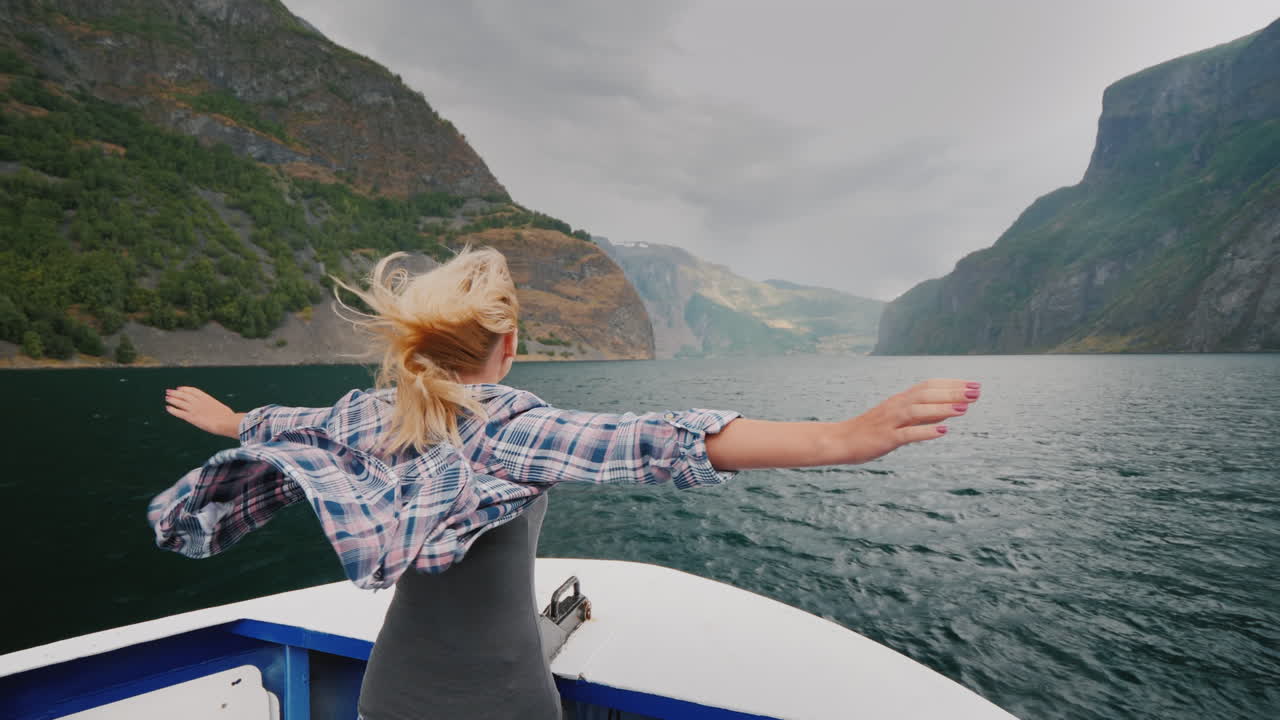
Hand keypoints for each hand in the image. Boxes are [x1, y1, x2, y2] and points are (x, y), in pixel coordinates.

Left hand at [165, 386, 241, 437]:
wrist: (226, 422)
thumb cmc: (227, 417)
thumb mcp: (221, 408)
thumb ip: (215, 407)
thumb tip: (220, 411)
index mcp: (206, 398)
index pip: (193, 390)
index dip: (185, 389)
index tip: (180, 388)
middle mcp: (198, 402)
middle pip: (184, 395)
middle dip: (175, 393)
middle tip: (169, 391)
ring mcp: (193, 409)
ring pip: (179, 402)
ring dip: (172, 399)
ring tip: (167, 398)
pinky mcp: (191, 417)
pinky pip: (179, 412)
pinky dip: (172, 410)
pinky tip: (168, 408)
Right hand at [835, 379, 979, 463]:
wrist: (841, 440)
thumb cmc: (872, 431)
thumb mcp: (900, 419)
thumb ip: (925, 415)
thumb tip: (951, 409)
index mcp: (900, 400)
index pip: (928, 386)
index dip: (951, 384)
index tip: (973, 384)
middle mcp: (896, 406)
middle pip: (926, 395)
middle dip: (952, 393)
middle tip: (976, 392)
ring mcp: (890, 422)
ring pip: (918, 411)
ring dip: (942, 409)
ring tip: (964, 409)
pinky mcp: (885, 439)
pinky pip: (907, 434)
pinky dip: (925, 431)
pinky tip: (942, 432)